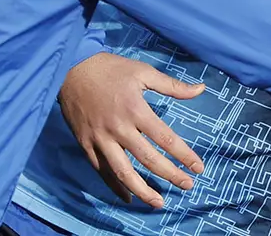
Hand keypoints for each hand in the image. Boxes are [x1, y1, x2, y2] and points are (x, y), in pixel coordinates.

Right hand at [58, 52, 205, 208]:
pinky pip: (102, 171)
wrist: (70, 68)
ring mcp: (101, 139)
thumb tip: (201, 90)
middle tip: (188, 185)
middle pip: (148, 159)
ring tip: (159, 202)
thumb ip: (172, 86)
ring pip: (123, 172)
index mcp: (135, 109)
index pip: (165, 138)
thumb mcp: (142, 72)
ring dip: (143, 191)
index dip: (184, 155)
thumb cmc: (109, 69)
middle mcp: (119, 128)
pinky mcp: (86, 145)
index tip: (198, 167)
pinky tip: (128, 197)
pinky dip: (115, 187)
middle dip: (171, 175)